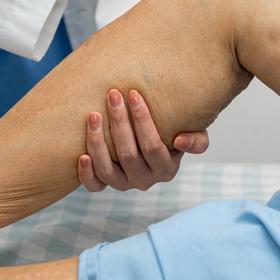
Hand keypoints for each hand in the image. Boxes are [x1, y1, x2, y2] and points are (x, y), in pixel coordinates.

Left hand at [77, 89, 208, 190]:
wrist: (155, 142)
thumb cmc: (174, 134)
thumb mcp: (194, 135)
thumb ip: (197, 141)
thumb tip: (181, 140)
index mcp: (166, 169)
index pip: (153, 146)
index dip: (142, 121)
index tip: (133, 94)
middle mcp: (145, 181)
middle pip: (128, 154)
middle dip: (119, 122)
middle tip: (112, 95)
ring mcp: (124, 184)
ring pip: (107, 170)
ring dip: (98, 142)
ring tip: (93, 115)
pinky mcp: (106, 185)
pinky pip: (94, 186)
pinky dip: (86, 173)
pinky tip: (81, 155)